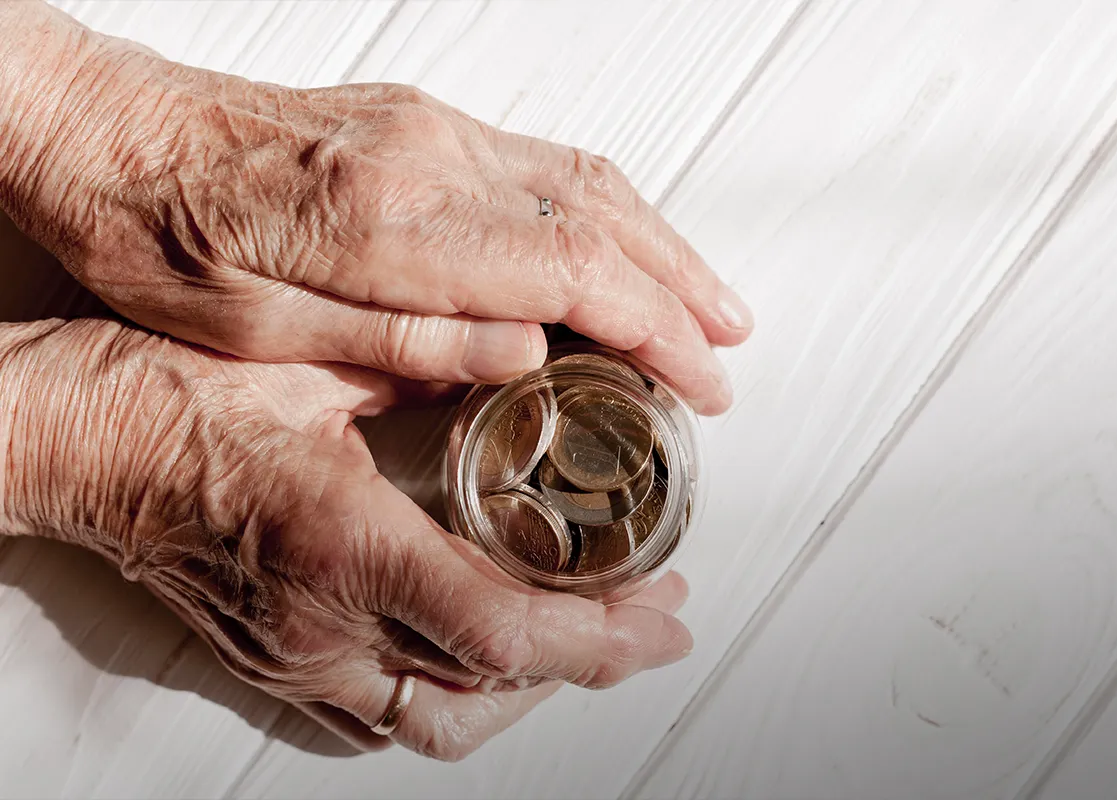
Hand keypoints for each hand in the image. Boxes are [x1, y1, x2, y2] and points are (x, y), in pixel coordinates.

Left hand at [0, 8, 751, 413]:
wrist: (110, 134)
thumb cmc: (160, 234)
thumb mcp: (262, 327)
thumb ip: (406, 340)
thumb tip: (524, 355)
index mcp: (386, 221)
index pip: (569, 270)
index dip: (654, 326)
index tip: (701, 375)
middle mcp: (426, 158)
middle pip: (599, 218)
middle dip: (681, 290)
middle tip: (728, 350)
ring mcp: (430, 129)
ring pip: (585, 181)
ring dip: (660, 245)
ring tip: (709, 302)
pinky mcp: (420, 122)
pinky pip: (545, 162)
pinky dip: (608, 212)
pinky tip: (626, 243)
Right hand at [0, 318, 691, 757]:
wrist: (66, 443)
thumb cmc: (159, 394)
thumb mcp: (308, 360)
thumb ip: (420, 365)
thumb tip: (517, 352)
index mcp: (337, 541)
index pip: (497, 630)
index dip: (598, 639)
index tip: (661, 619)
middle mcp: (318, 623)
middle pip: (483, 693)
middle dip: (587, 668)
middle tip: (650, 622)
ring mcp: (292, 656)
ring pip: (439, 719)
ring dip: (530, 687)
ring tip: (591, 639)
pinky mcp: (274, 661)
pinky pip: (387, 711)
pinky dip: (461, 689)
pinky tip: (494, 651)